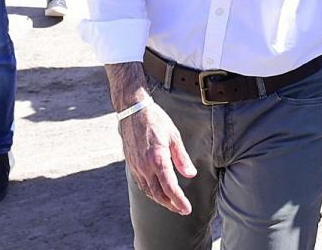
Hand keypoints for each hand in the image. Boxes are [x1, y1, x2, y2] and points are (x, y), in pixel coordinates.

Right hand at [118, 97, 196, 214]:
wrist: (133, 111)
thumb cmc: (155, 120)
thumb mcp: (174, 136)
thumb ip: (182, 158)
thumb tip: (190, 174)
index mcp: (158, 159)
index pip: (170, 187)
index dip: (179, 201)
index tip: (187, 209)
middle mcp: (145, 166)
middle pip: (158, 194)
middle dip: (171, 205)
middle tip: (182, 210)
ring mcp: (136, 166)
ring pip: (148, 191)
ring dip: (161, 200)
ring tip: (172, 204)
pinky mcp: (131, 164)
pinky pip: (141, 184)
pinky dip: (150, 192)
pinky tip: (157, 192)